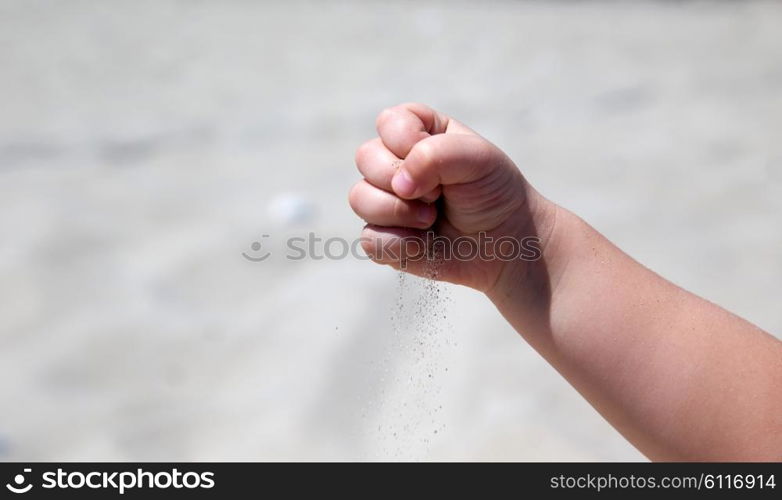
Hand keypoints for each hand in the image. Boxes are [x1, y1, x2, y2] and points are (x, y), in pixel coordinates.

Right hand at [349, 103, 555, 292]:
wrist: (507, 244)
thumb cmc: (493, 193)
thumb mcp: (479, 159)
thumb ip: (436, 155)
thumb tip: (399, 184)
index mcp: (418, 132)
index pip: (389, 122)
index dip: (407, 142)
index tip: (444, 165)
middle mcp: (395, 163)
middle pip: (366, 157)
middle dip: (403, 181)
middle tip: (439, 196)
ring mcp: (385, 200)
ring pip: (359, 198)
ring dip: (399, 212)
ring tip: (432, 219)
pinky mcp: (384, 238)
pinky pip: (370, 239)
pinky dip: (400, 243)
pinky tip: (425, 242)